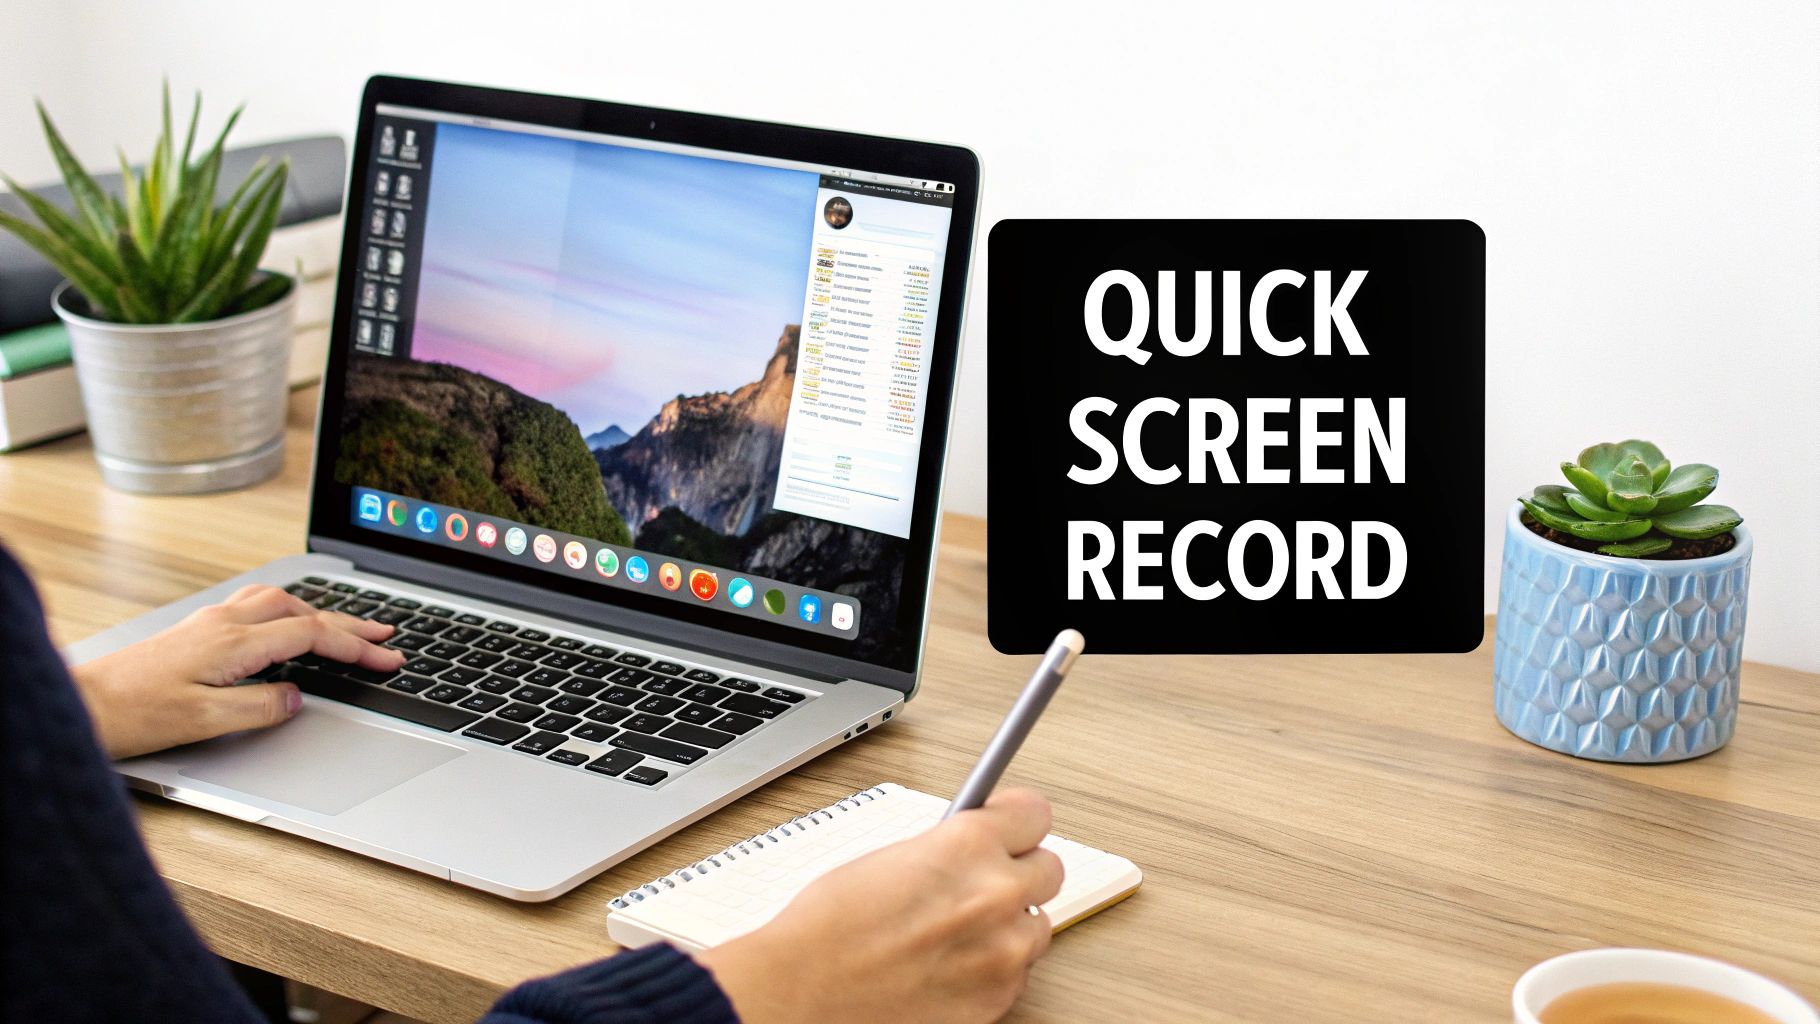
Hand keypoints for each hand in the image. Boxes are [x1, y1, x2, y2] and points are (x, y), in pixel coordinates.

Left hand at [70, 584, 405, 758]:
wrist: (81, 704)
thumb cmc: (132, 713)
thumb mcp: (205, 720)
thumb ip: (259, 706)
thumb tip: (296, 697)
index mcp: (233, 642)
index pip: (311, 635)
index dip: (355, 646)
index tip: (386, 657)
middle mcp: (222, 625)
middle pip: (302, 611)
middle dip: (350, 623)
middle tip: (386, 634)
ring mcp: (207, 625)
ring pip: (278, 601)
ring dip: (318, 610)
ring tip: (346, 623)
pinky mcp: (194, 633)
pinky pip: (254, 608)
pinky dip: (287, 612)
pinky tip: (285, 625)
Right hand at [697, 788, 1063, 1023]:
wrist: (803, 992)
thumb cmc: (828, 927)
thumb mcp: (894, 856)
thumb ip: (949, 848)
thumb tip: (974, 845)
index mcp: (967, 845)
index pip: (1036, 812)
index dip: (1019, 819)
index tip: (1013, 824)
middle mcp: (996, 894)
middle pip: (1051, 868)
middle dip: (1019, 872)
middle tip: (985, 880)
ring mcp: (1002, 951)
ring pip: (1038, 925)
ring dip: (1008, 925)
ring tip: (958, 931)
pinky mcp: (997, 998)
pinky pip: (1017, 973)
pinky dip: (992, 968)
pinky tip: (950, 963)